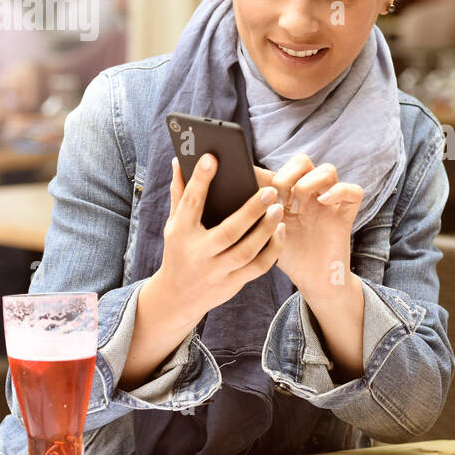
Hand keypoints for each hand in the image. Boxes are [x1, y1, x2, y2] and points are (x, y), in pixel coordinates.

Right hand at [153, 154, 285, 320]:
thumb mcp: (174, 224)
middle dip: (251, 211)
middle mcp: (198, 254)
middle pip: (228, 232)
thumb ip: (180, 193)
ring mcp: (216, 272)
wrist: (177, 297)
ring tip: (278, 209)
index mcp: (181, 233)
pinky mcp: (232, 284)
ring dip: (265, 230)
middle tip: (270, 190)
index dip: (200, 180)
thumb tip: (179, 160)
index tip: (212, 157)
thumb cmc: (179, 250)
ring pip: (246, 252)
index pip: (190, 204)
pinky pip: (258, 268)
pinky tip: (280, 232)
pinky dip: (272, 250)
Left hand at [254, 153, 363, 293]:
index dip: (265, 172)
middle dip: (287, 175)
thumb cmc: (288, 256)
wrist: (312, 280)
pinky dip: (338, 191)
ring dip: (308, 183)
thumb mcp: (266, 230)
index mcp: (289, 193)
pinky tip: (323, 202)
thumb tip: (239, 188)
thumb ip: (257, 209)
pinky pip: (353, 190)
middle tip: (277, 198)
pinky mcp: (346, 212)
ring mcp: (330, 202)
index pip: (278, 168)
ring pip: (327, 170)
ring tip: (297, 207)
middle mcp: (310, 193)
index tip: (250, 184)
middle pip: (303, 161)